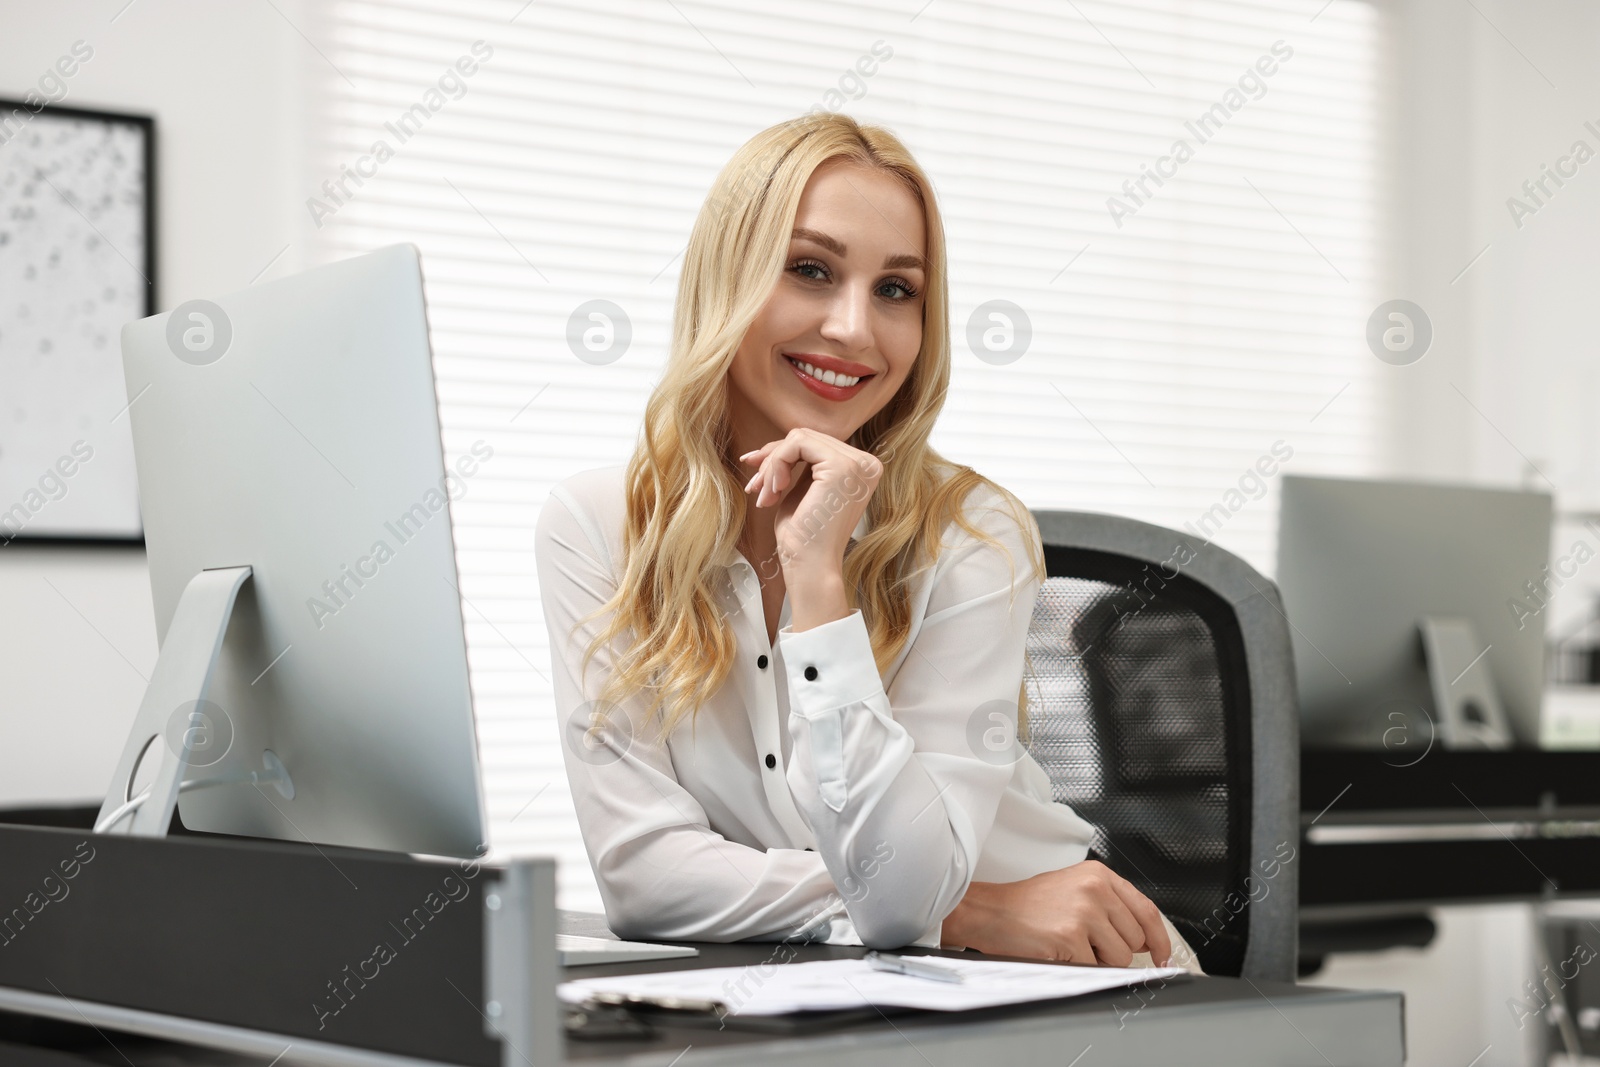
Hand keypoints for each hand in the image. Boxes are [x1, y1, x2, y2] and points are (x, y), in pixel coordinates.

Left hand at [739, 428, 881, 579]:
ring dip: (772, 465)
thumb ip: (803, 464)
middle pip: (806, 437)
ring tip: (764, 494)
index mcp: (862, 469)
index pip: (815, 444)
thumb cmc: (804, 537)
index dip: (780, 455)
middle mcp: (866, 464)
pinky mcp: (842, 466)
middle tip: (755, 487)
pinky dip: (776, 464)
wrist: (810, 566)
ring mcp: (857, 464)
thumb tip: (778, 442)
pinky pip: (796, 444)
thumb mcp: (805, 490)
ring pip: (799, 438)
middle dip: (772, 459)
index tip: (758, 477)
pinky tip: (774, 491)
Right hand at [939, 861, 1171, 966]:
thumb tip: (1146, 939)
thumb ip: (1111, 906)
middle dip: (1115, 950)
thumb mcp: (1074, 889)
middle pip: (1135, 938)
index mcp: (1099, 875)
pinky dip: (1079, 968)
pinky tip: (1059, 951)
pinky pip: (1095, 968)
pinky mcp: (1071, 936)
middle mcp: (1095, 889)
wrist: (989, 911)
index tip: (1162, 956)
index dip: (1159, 939)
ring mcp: (1084, 912)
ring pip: (1119, 957)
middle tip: (1084, 942)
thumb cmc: (1028, 905)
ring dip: (1097, 960)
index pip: (1147, 910)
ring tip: (1069, 943)